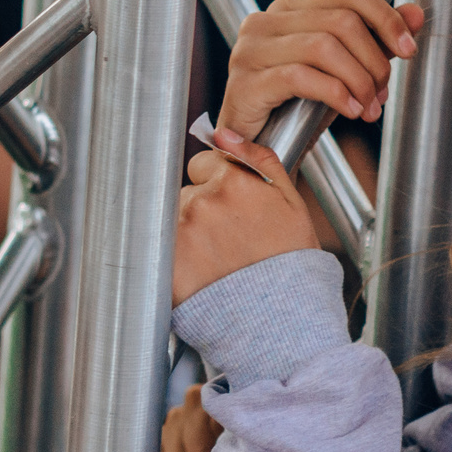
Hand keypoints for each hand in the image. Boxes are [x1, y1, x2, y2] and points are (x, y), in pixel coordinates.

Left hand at [173, 131, 315, 304]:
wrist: (282, 319)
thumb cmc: (291, 262)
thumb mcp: (291, 203)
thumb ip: (257, 159)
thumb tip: (223, 133)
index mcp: (233, 182)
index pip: (203, 164)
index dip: (216, 184)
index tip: (230, 206)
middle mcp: (202, 202)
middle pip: (187, 192)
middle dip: (201, 208)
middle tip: (226, 238)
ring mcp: (180, 232)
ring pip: (173, 219)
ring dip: (188, 232)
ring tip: (216, 258)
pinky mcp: (165, 261)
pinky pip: (160, 247)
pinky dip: (177, 257)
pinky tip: (202, 272)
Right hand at [220, 0, 423, 139]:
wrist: (258, 150)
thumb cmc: (296, 107)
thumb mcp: (345, 70)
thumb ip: (376, 40)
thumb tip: (414, 13)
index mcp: (289, 10)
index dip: (385, 17)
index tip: (407, 49)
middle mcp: (264, 22)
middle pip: (340, 21)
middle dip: (374, 61)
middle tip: (382, 92)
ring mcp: (250, 51)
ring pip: (323, 46)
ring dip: (359, 81)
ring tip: (368, 107)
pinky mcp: (245, 83)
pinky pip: (300, 77)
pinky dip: (336, 94)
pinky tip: (350, 111)